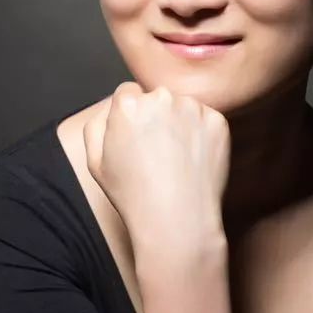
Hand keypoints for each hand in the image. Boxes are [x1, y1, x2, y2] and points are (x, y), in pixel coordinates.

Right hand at [84, 82, 230, 249]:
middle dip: (156, 115)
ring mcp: (193, 108)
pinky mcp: (217, 121)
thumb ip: (96, 124)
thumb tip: (110, 106)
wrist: (177, 220)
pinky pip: (206, 118)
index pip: (127, 92)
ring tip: (176, 159)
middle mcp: (161, 98)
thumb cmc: (134, 195)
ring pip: (183, 106)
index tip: (135, 136)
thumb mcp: (95, 162)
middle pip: (156, 97)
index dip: (129, 115)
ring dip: (180, 122)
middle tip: (156, 150)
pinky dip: (202, 133)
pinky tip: (193, 159)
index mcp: (128, 105)